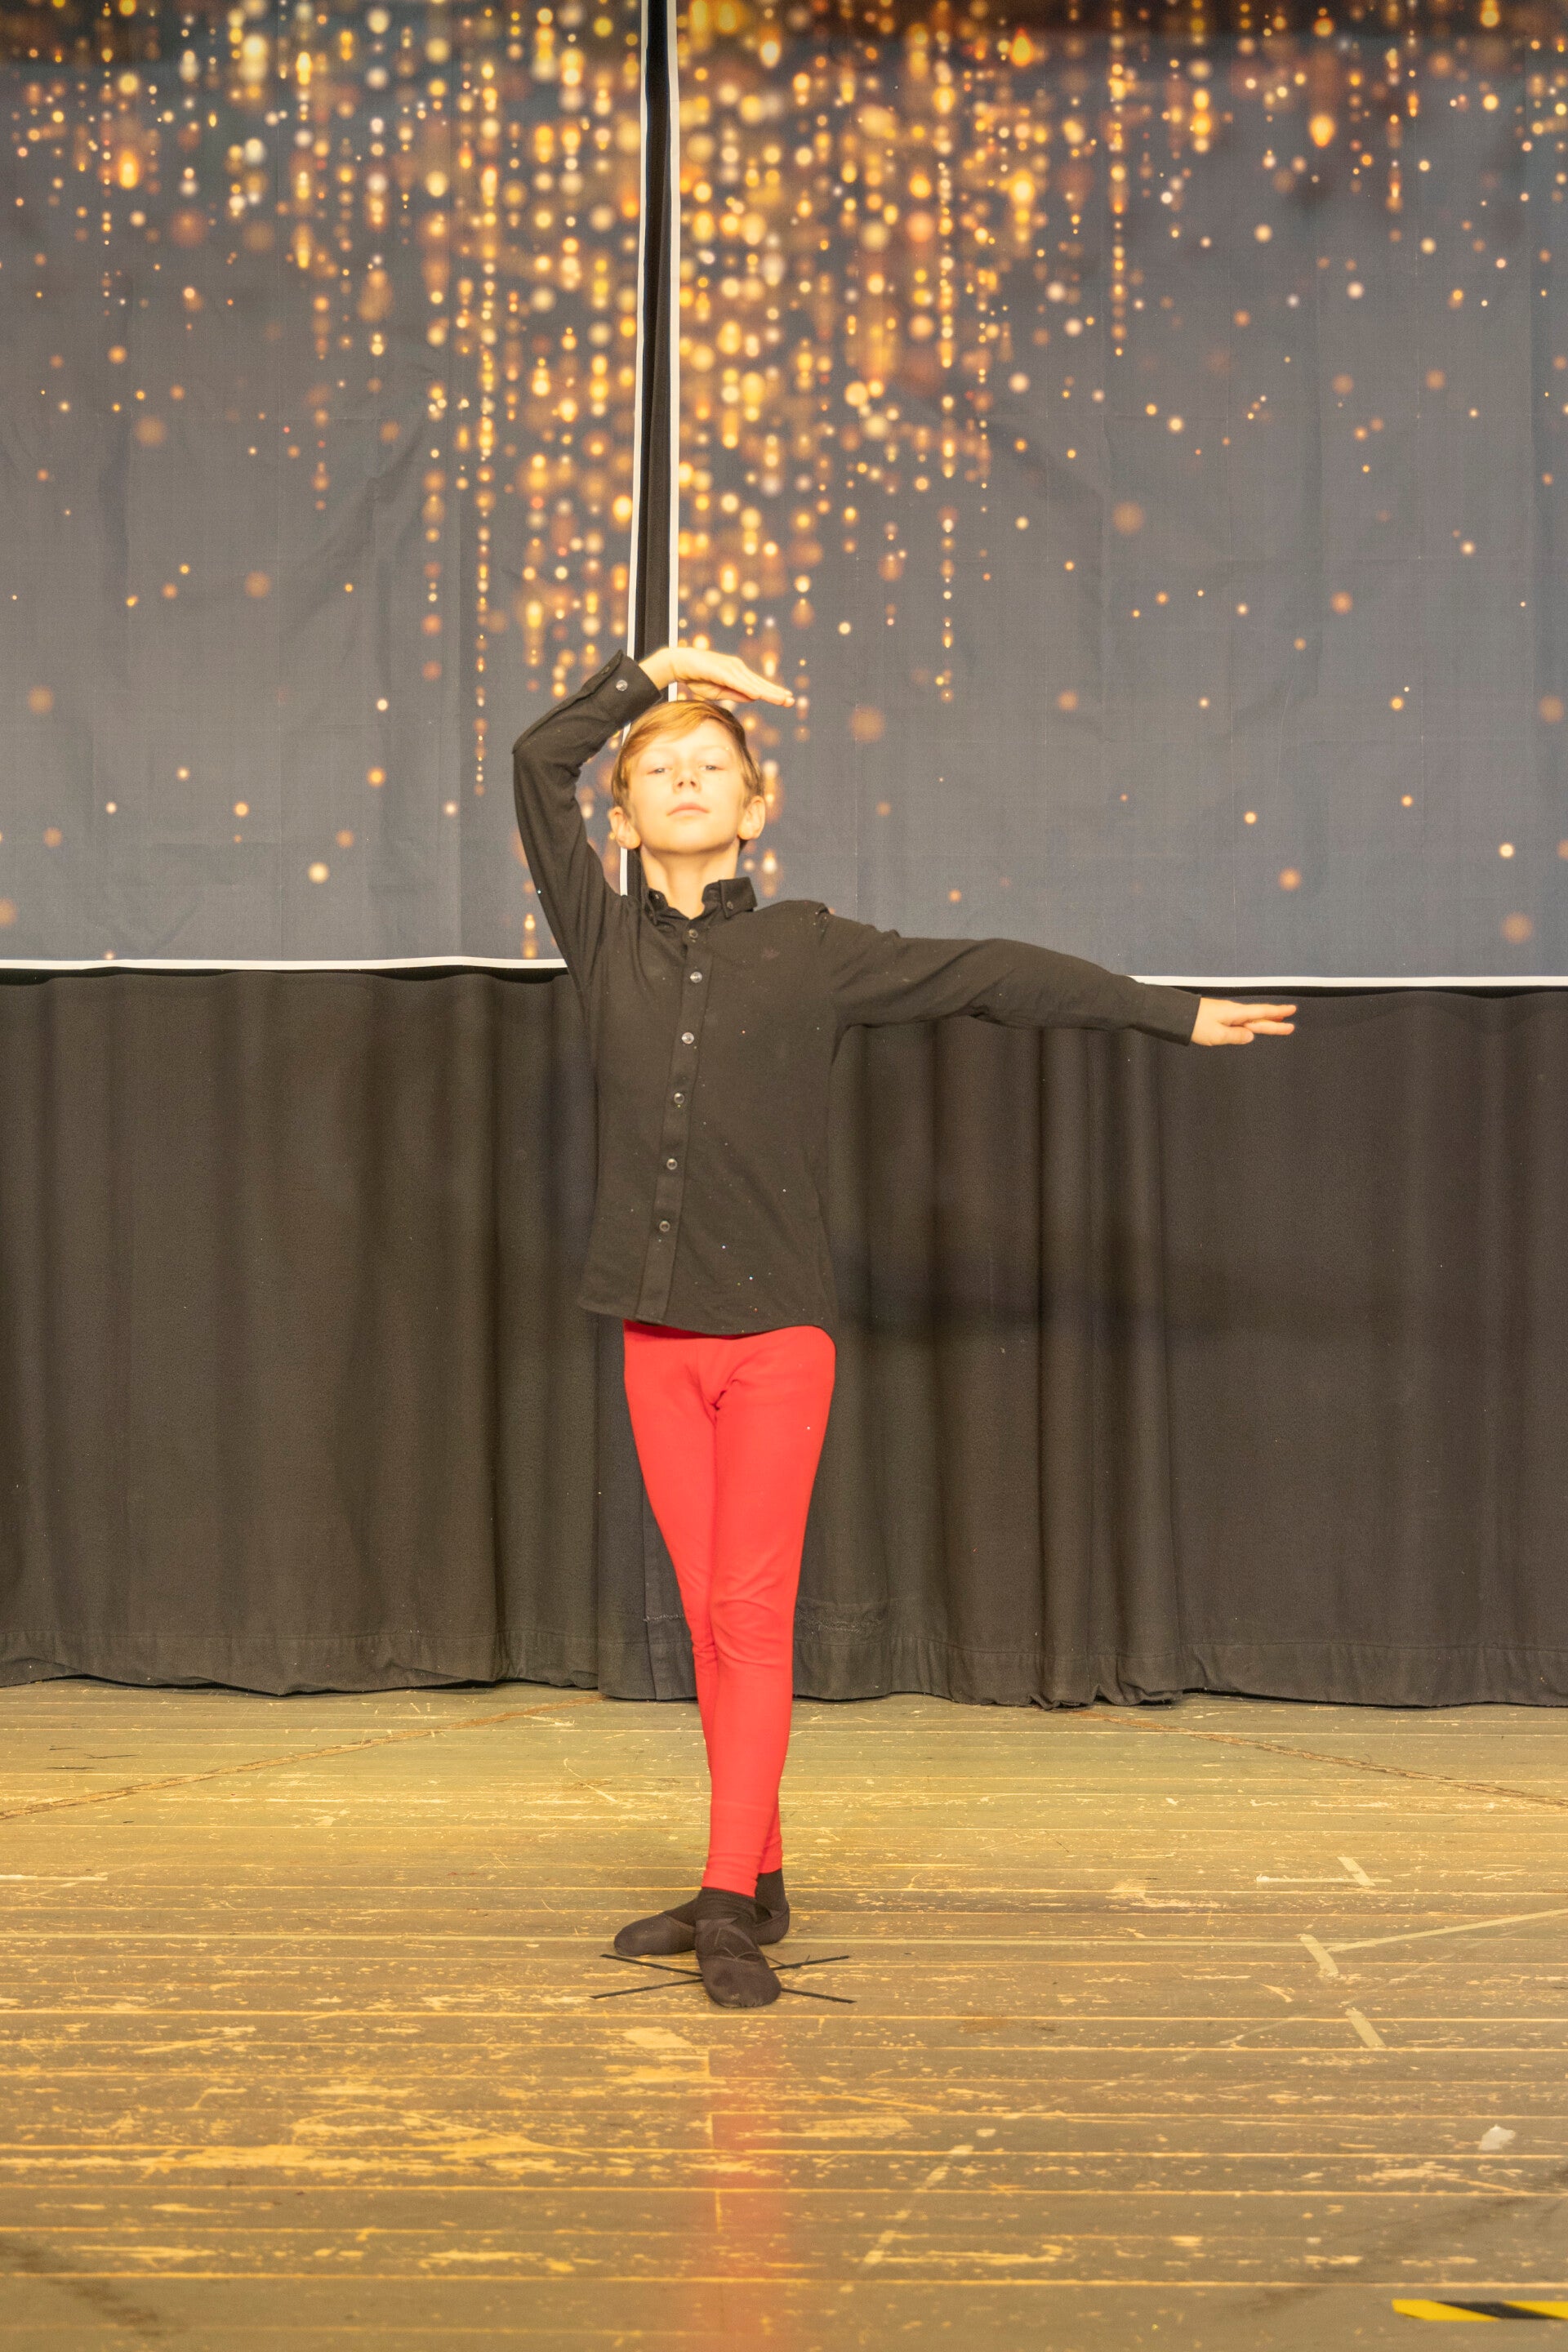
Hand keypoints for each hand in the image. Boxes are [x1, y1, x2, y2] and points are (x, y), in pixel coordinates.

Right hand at [639, 644, 794, 705]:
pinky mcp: (721, 670)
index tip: (787, 699)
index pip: (758, 685)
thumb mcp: (719, 691)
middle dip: (776, 693)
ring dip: (767, 692)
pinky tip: (758, 695)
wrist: (680, 663)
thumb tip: (753, 697)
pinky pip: (737, 682)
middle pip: (759, 683)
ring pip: (752, 684)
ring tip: (782, 699)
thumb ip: (736, 694)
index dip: (773, 693)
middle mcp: (737, 668)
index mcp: (738, 674)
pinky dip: (748, 689)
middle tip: (792, 701)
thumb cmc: (697, 677)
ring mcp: (730, 668)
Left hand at [1190, 998, 1296, 1045]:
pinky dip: (1251, 1023)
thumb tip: (1250, 1036)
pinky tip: (1253, 1026)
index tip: (1292, 1010)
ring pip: (1250, 1019)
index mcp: (1236, 1014)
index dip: (1277, 1013)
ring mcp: (1227, 1014)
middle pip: (1258, 1018)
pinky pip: (1241, 1021)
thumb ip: (1236, 1036)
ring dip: (1265, 1022)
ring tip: (1278, 1022)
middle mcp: (1234, 1012)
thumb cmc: (1196, 1024)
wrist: (1177, 1016)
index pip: (1261, 1013)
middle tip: (1291, 1026)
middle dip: (1275, 1022)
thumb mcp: (1217, 1035)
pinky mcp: (1220, 1017)